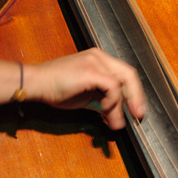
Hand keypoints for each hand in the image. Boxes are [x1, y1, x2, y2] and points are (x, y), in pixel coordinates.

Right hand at [30, 48, 145, 130]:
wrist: (38, 83)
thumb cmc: (56, 88)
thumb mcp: (86, 96)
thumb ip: (102, 102)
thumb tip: (116, 116)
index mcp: (97, 59)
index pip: (124, 73)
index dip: (134, 92)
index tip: (136, 110)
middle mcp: (98, 56)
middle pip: (128, 74)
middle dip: (136, 98)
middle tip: (138, 116)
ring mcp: (95, 61)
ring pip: (122, 82)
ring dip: (121, 106)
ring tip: (115, 122)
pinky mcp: (90, 70)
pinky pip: (112, 87)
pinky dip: (113, 102)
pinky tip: (104, 109)